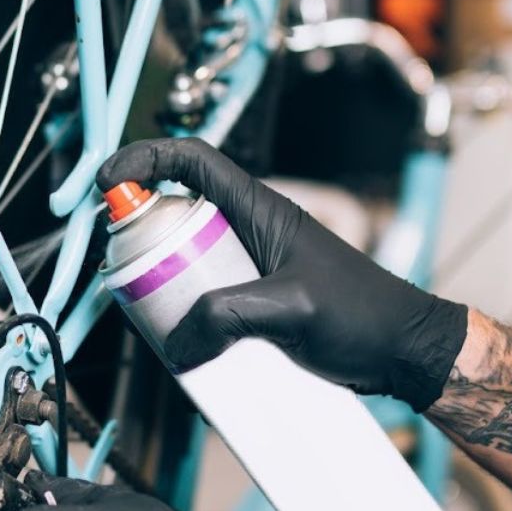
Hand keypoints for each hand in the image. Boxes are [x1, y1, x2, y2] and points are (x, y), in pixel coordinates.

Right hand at [98, 138, 468, 409]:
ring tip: (154, 315)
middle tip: (125, 269)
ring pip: (187, 261)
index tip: (107, 182)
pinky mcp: (254, 302)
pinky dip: (187, 317)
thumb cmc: (367, 316)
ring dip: (162, 283)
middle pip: (177, 213)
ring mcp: (251, 266)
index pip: (193, 161)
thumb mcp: (293, 310)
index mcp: (260, 210)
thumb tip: (179, 339)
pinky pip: (205, 299)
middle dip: (141, 235)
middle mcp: (250, 230)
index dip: (144, 159)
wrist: (404, 352)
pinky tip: (185, 345)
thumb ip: (231, 316)